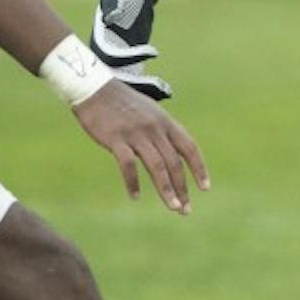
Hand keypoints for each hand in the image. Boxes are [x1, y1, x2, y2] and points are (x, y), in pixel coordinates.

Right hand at [72, 80, 208, 213]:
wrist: (94, 89)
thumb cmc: (122, 103)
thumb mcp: (150, 112)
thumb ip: (162, 131)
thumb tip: (173, 152)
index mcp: (166, 122)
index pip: (190, 148)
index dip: (199, 168)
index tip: (205, 188)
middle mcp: (155, 129)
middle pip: (175, 162)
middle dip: (183, 187)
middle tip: (186, 209)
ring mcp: (136, 134)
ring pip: (157, 166)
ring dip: (166, 189)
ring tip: (173, 207)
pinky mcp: (115, 139)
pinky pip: (128, 165)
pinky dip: (133, 183)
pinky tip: (136, 197)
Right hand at [91, 0, 172, 100]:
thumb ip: (113, 5)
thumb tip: (110, 18)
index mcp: (101, 41)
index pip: (110, 59)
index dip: (131, 59)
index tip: (154, 52)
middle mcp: (105, 55)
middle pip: (117, 78)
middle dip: (138, 84)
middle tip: (161, 87)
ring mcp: (116, 62)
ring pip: (127, 85)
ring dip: (145, 91)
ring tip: (167, 92)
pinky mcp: (128, 65)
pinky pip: (136, 82)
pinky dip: (149, 89)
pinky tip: (166, 92)